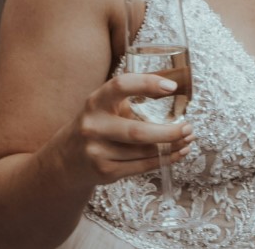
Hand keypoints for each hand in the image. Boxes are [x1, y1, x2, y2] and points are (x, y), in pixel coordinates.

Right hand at [58, 72, 195, 186]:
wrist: (65, 160)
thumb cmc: (97, 124)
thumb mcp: (105, 106)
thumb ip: (131, 98)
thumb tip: (174, 90)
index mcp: (95, 102)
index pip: (120, 85)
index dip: (147, 83)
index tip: (172, 87)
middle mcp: (93, 126)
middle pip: (137, 131)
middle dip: (169, 132)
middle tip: (189, 127)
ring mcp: (97, 152)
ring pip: (143, 152)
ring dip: (172, 146)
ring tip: (188, 139)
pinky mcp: (105, 172)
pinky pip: (141, 166)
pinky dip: (163, 160)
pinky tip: (177, 153)